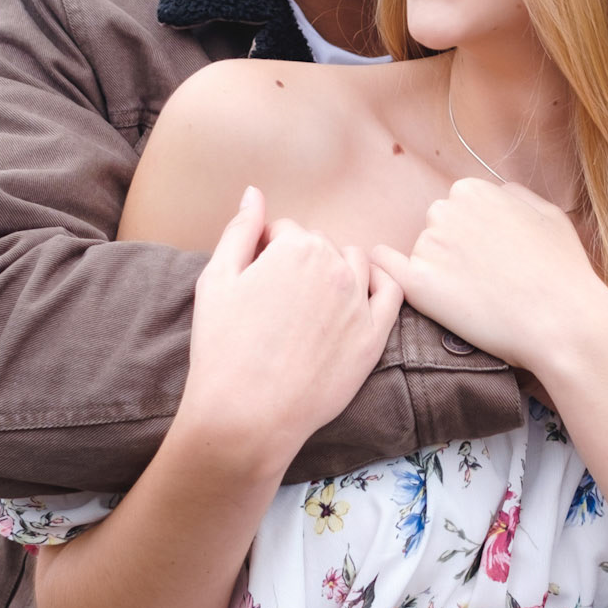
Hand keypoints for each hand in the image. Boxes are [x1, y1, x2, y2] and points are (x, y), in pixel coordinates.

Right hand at [178, 188, 402, 471]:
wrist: (247, 413)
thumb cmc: (223, 347)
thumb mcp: (216, 280)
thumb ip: (239, 230)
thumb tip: (253, 194)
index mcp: (296, 248)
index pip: (286, 232)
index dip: (267, 252)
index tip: (256, 280)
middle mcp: (334, 267)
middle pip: (320, 247)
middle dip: (300, 262)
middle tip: (278, 299)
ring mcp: (358, 302)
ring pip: (356, 264)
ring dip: (337, 269)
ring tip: (313, 299)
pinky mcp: (373, 337)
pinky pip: (391, 294)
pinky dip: (381, 282)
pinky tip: (364, 289)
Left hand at [371, 178, 607, 374]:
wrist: (561, 320)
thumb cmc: (562, 270)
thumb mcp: (548, 214)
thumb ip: (515, 196)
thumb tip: (496, 194)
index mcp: (473, 190)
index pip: (458, 207)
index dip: (474, 234)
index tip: (492, 256)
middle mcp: (445, 211)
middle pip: (437, 228)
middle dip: (454, 249)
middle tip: (484, 279)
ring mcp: (429, 247)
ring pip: (422, 255)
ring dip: (438, 271)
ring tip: (475, 297)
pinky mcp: (418, 284)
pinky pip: (389, 272)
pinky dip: (387, 274)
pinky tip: (389, 280)